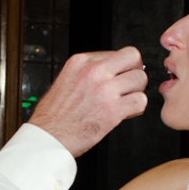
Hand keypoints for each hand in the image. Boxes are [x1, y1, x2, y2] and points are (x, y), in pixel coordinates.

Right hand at [30, 48, 147, 156]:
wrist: (47, 137)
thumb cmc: (52, 116)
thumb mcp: (65, 80)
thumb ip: (86, 73)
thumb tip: (107, 73)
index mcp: (80, 61)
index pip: (116, 52)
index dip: (122, 66)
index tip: (120, 76)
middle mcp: (94, 72)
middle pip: (133, 58)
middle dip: (134, 71)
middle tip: (130, 84)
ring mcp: (105, 89)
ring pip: (140, 79)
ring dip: (137, 91)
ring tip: (126, 100)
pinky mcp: (113, 110)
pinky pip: (140, 101)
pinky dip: (137, 108)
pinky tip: (126, 112)